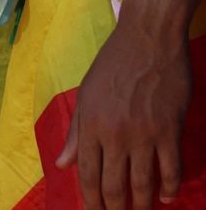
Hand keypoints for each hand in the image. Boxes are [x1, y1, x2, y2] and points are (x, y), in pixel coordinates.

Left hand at [56, 7, 190, 208]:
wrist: (147, 40)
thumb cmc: (113, 64)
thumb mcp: (86, 94)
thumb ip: (76, 132)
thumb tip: (63, 163)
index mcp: (89, 124)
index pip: (87, 173)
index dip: (91, 198)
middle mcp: (113, 134)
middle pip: (114, 183)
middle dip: (115, 207)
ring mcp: (143, 134)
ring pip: (143, 182)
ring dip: (142, 203)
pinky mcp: (169, 130)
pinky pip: (170, 169)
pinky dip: (169, 187)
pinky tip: (166, 197)